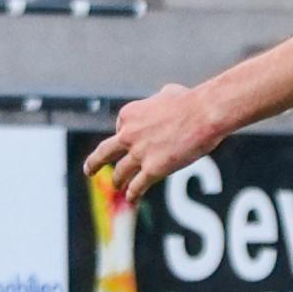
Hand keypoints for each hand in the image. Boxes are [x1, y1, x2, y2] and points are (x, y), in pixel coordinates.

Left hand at [84, 80, 231, 215]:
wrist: (204, 113)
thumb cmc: (190, 101)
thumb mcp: (168, 93)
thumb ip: (159, 99)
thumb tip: (162, 99)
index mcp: (128, 114)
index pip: (120, 128)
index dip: (126, 135)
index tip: (132, 140)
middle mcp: (128, 134)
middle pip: (104, 152)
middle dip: (94, 163)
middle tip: (88, 170)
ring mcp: (139, 153)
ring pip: (120, 172)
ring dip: (118, 180)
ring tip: (118, 186)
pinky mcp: (153, 169)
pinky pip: (137, 186)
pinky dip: (133, 193)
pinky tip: (132, 198)